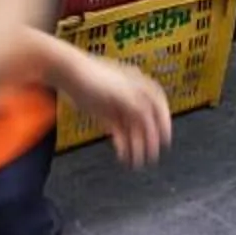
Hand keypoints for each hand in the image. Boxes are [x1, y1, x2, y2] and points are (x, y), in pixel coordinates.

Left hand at [55, 50, 172, 167]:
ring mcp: (117, 104)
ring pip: (132, 128)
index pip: (158, 105)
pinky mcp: (104, 113)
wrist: (69, 72)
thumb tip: (151, 122)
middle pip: (145, 120)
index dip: (164, 123)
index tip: (166, 141)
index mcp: (140, 85)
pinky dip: (122, 143)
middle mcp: (131, 95)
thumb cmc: (95, 76)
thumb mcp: (121, 92)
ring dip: (136, 144)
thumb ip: (138, 106)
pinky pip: (118, 131)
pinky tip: (122, 154)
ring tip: (135, 161)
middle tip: (151, 157)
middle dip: (149, 139)